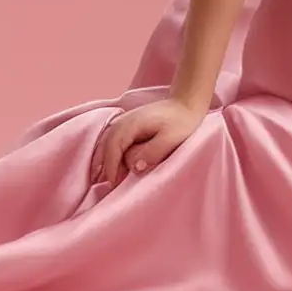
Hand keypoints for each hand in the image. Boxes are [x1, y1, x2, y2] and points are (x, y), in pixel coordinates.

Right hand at [89, 97, 203, 191]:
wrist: (185, 105)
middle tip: (112, 186)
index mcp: (132, 123)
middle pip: (106, 145)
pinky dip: (112, 154)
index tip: (113, 184)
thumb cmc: (181, 123)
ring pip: (107, 143)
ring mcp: (124, 121)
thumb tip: (135, 167)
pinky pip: (113, 141)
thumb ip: (152, 152)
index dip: (111, 166)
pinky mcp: (127, 126)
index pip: (113, 146)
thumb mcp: (171, 139)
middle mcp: (123, 121)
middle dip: (107, 165)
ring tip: (112, 179)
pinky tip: (117, 167)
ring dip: (108, 160)